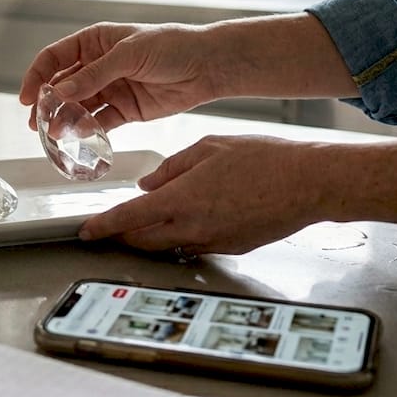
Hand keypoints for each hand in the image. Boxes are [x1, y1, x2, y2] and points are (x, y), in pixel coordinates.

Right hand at [18, 22, 233, 131]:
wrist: (206, 66)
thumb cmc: (171, 46)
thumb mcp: (129, 55)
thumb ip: (94, 75)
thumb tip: (61, 92)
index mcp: (94, 42)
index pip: (54, 58)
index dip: (37, 76)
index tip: (26, 97)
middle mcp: (98, 65)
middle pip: (62, 86)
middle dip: (46, 104)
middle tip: (36, 123)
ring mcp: (110, 88)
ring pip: (78, 107)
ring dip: (65, 120)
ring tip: (55, 135)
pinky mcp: (124, 110)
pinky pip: (99, 123)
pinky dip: (88, 131)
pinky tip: (79, 137)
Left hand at [78, 134, 396, 256]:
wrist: (311, 183)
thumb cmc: (266, 159)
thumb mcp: (210, 148)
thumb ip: (172, 168)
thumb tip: (149, 184)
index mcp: (182, 199)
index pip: (129, 219)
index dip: (102, 227)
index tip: (85, 231)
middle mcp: (194, 227)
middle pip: (142, 240)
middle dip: (123, 233)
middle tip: (112, 223)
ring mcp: (213, 242)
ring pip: (167, 245)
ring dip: (152, 235)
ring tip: (148, 217)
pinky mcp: (231, 248)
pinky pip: (195, 245)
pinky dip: (182, 235)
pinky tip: (190, 216)